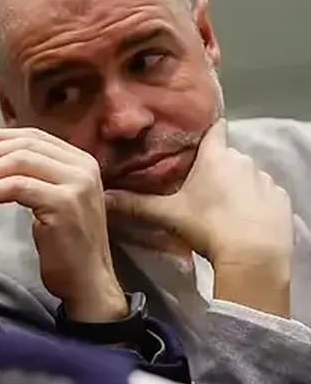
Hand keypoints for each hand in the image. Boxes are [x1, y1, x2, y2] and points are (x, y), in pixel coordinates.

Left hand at [0, 127, 126, 321]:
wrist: (87, 282)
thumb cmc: (62, 244)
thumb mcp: (48, 199)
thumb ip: (29, 174)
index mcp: (79, 160)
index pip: (32, 135)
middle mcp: (82, 166)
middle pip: (23, 145)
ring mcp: (76, 183)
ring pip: (18, 162)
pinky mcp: (64, 203)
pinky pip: (18, 187)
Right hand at [106, 120, 291, 315]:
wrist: (254, 256)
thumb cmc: (208, 226)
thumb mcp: (167, 215)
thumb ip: (135, 204)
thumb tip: (102, 196)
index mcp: (215, 156)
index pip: (214, 128)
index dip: (205, 130)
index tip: (195, 137)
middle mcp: (243, 160)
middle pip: (227, 155)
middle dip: (215, 165)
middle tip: (198, 185)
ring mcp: (266, 179)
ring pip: (247, 174)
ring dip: (236, 184)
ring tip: (222, 206)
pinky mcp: (282, 199)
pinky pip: (265, 193)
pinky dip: (256, 201)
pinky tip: (245, 219)